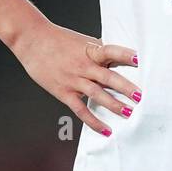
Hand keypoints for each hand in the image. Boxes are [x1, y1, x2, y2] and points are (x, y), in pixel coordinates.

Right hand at [12, 20, 139, 136]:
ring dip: (114, 105)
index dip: (124, 55)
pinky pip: (81, 110)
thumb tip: (119, 57)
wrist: (32, 40)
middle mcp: (83, 65)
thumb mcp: (82, 42)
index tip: (138, 60)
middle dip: (125, 88)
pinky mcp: (64, 92)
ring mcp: (73, 80)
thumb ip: (99, 51)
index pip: (110, 51)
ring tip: (128, 112)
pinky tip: (106, 130)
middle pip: (107, 77)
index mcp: (90, 50)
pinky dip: (93, 121)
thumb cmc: (58, 39)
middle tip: (139, 96)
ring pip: (97, 94)